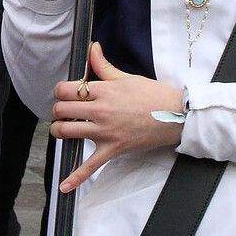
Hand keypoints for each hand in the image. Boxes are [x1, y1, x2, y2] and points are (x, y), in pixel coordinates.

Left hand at [51, 42, 184, 192]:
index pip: (66, 90)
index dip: (61, 91)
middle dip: (59, 110)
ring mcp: (104, 132)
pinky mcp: (112, 149)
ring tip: (64, 129)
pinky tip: (64, 187)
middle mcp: (100, 111)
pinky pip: (89, 167)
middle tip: (66, 111)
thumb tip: (92, 48)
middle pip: (62, 110)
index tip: (65, 93)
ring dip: (60, 130)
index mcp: (103, 91)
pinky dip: (75, 178)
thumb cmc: (153, 94)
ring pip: (66, 132)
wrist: (175, 115)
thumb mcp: (126, 77)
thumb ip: (103, 66)